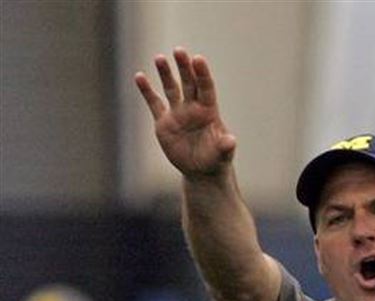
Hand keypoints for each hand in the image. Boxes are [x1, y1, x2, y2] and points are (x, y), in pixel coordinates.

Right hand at [135, 47, 236, 178]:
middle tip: (179, 51)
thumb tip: (230, 141)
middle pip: (189, 83)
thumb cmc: (216, 161)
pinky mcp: (164, 122)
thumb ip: (225, 147)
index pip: (206, 88)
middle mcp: (193, 108)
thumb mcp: (222, 155)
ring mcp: (178, 114)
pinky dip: (146, 90)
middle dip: (184, 68)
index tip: (198, 59)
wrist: (201, 171)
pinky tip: (139, 76)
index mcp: (209, 112)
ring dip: (165, 74)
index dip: (202, 74)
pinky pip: (154, 103)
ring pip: (171, 89)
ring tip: (160, 58)